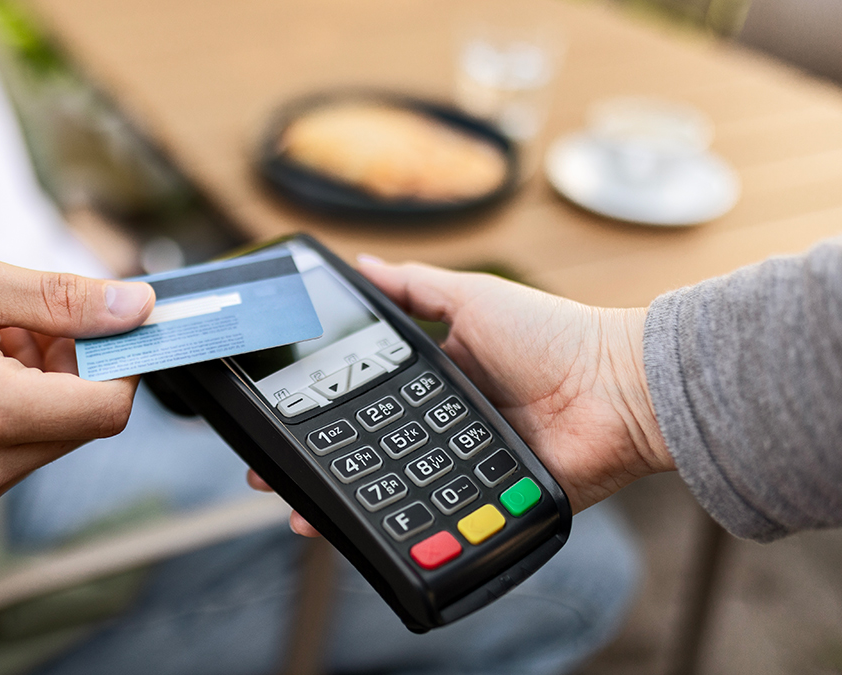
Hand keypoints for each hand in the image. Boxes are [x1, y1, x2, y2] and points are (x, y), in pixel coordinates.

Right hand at [0, 251, 153, 518]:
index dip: (123, 362)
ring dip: (44, 388)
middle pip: (82, 422)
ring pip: (54, 437)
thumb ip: (63, 299)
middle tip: (23, 324)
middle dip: (73, 368)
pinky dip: (16, 412)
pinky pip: (20, 453)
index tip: (110, 325)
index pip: (107, 409)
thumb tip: (138, 308)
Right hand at [249, 257, 672, 536]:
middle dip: (320, 465)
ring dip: (348, 505)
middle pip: (370, 449)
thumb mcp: (474, 297)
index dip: (324, 411)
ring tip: (302, 516)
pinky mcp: (487, 500)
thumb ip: (416, 286)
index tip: (281, 422)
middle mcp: (445, 423)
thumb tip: (362, 263)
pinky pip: (436, 516)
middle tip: (270, 476)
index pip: (367, 398)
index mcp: (439, 378)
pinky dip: (400, 529)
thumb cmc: (556, 335)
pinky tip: (361, 537)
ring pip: (394, 489)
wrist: (619, 389)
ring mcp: (463, 465)